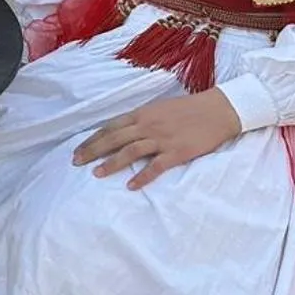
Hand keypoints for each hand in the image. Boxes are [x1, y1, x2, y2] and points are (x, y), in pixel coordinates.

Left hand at [74, 89, 242, 189]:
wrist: (218, 110)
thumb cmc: (189, 109)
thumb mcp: (160, 109)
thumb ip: (142, 119)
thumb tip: (124, 131)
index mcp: (143, 114)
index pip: (111, 127)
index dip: (93, 138)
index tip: (78, 149)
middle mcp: (148, 125)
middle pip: (114, 138)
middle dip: (93, 150)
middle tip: (76, 162)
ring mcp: (162, 138)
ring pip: (130, 151)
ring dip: (111, 163)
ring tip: (96, 174)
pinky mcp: (177, 152)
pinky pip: (156, 166)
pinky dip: (142, 176)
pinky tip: (131, 186)